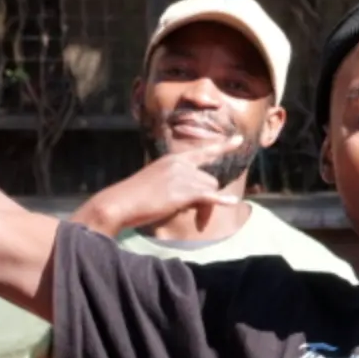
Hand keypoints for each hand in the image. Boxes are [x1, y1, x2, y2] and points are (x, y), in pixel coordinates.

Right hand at [73, 142, 245, 234]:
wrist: (119, 203)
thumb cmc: (134, 198)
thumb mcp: (156, 183)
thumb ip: (176, 184)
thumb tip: (194, 197)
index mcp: (172, 159)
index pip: (202, 152)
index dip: (223, 146)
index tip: (238, 140)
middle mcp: (179, 164)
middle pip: (209, 180)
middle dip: (206, 198)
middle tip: (197, 216)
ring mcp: (182, 176)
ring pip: (209, 190)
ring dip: (205, 206)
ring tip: (190, 217)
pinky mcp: (183, 191)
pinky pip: (208, 196)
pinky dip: (220, 202)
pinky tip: (231, 203)